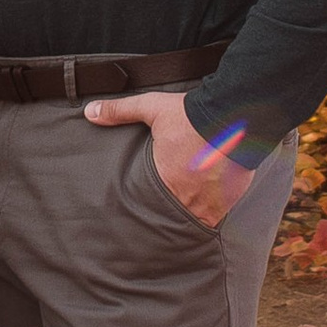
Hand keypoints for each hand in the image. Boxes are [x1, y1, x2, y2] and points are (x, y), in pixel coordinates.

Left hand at [85, 87, 256, 227]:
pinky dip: (213, 211)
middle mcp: (187, 195)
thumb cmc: (192, 115)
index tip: (147, 206)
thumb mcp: (152, 108)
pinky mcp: (230, 197)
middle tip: (167, 213)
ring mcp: (210, 201)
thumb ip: (121, 111)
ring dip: (192, 213)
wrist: (235, 116)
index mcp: (164, 177)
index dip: (148, 206)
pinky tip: (210, 204)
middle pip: (173, 213)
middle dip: (170, 212)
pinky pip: (219, 214)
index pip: (150, 202)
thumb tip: (91, 112)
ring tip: (188, 211)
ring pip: (197, 218)